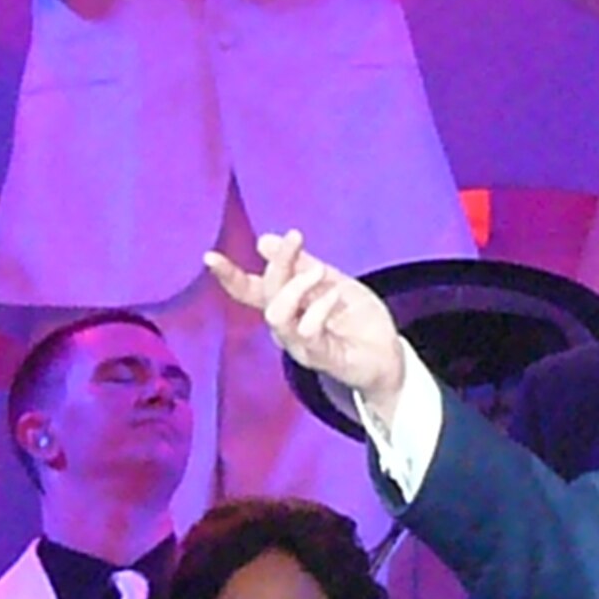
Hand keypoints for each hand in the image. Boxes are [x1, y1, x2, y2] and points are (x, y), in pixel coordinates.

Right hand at [205, 231, 407, 426]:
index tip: (210, 257)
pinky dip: (317, 310)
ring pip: (277, 315)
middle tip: (296, 240)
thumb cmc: (359, 321)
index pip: (250, 291)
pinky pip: (306, 333)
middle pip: (266, 293)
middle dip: (278, 263)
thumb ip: (302, 265)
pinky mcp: (320, 358)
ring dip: (295, 287)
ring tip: (320, 272)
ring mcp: (301, 345)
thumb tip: (264, 241)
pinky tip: (335, 297)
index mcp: (288, 305)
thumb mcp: (333, 282)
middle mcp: (287, 326)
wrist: (389, 356)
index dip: (229, 277)